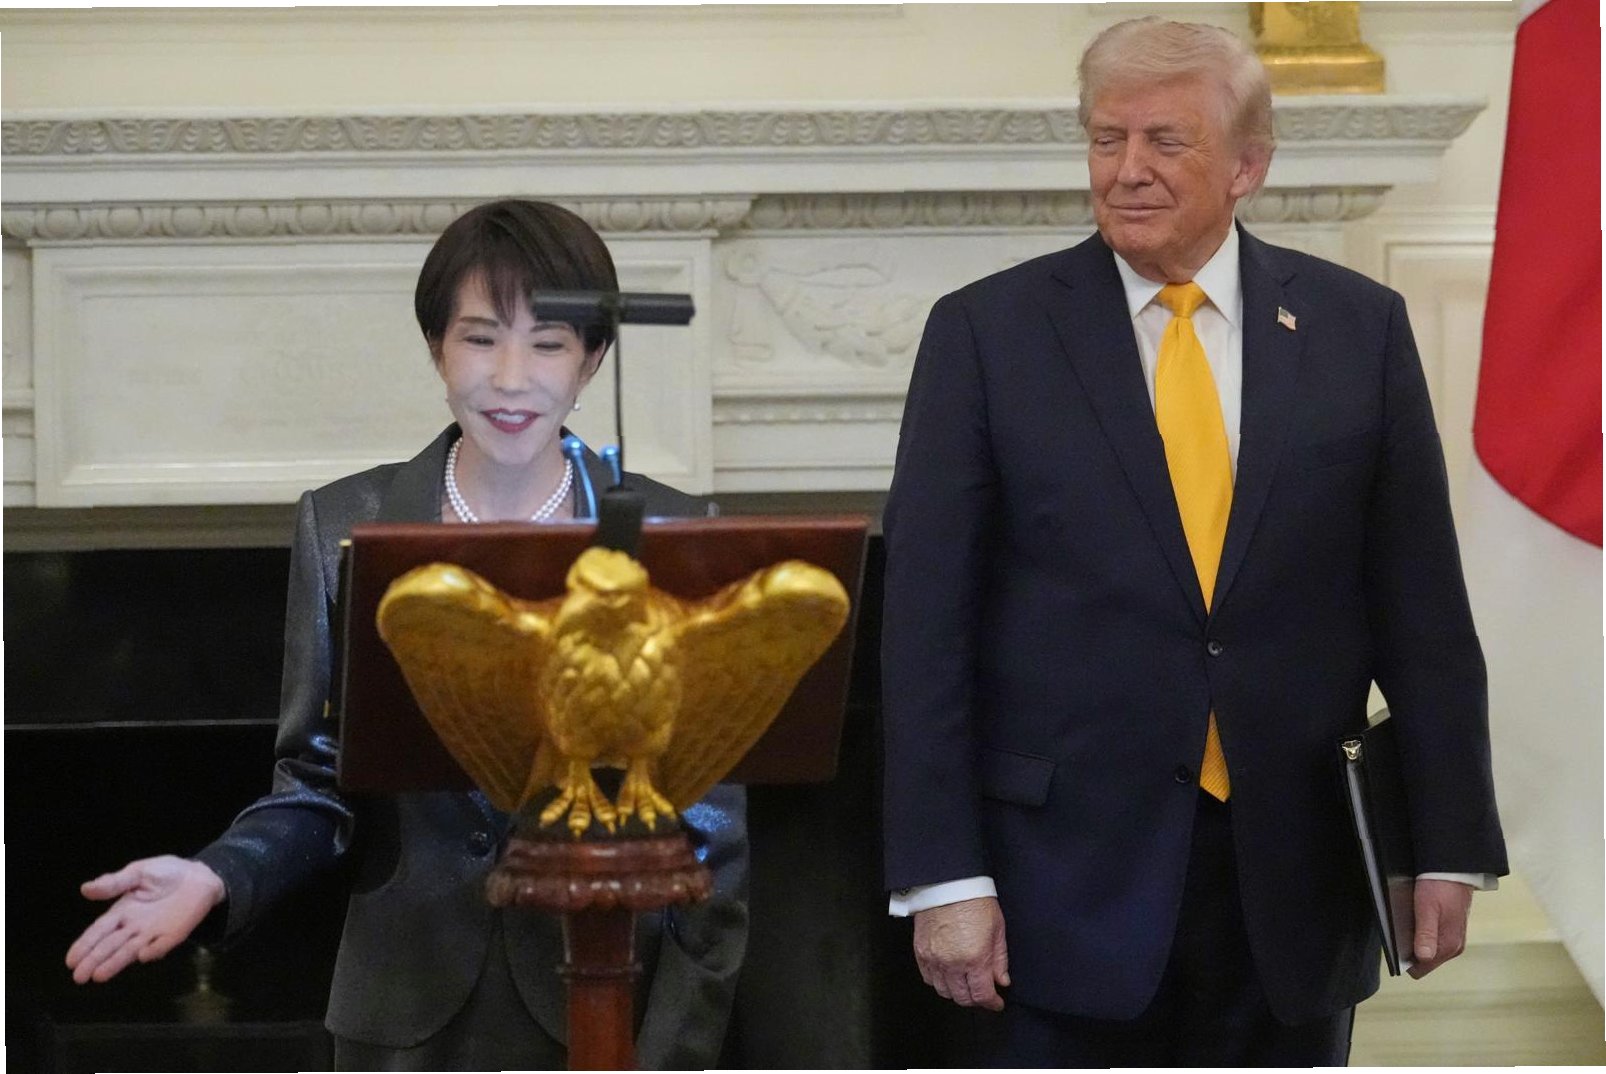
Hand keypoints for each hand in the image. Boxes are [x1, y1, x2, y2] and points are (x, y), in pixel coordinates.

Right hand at [66, 856, 225, 983]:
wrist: (199, 875)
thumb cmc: (166, 874)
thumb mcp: (138, 872)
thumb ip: (114, 882)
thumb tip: (85, 888)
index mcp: (122, 911)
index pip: (99, 931)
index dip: (85, 945)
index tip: (70, 960)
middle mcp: (134, 926)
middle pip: (110, 945)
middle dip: (94, 960)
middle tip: (79, 977)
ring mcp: (153, 933)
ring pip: (130, 951)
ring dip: (115, 963)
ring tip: (98, 976)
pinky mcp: (173, 935)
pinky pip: (161, 945)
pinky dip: (152, 951)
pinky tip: (141, 955)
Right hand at [912, 896, 1009, 1009]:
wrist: (948, 883)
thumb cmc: (975, 901)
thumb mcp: (997, 929)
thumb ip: (1000, 960)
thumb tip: (1001, 981)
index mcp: (975, 958)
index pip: (982, 995)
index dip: (991, 1003)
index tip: (996, 1003)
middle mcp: (953, 963)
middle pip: (962, 998)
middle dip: (975, 999)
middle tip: (982, 993)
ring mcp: (934, 959)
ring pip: (944, 991)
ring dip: (956, 992)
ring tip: (965, 984)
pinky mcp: (921, 952)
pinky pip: (928, 978)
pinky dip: (939, 982)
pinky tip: (947, 975)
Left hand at [1406, 877, 1473, 978]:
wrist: (1455, 870)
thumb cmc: (1440, 887)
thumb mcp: (1427, 908)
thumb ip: (1426, 934)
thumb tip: (1423, 958)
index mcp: (1448, 946)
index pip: (1421, 969)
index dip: (1405, 960)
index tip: (1395, 945)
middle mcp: (1454, 947)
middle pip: (1423, 961)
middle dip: (1410, 949)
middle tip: (1401, 929)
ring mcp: (1453, 939)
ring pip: (1427, 950)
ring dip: (1415, 940)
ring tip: (1409, 922)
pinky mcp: (1451, 930)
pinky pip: (1432, 940)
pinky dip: (1422, 933)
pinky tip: (1417, 919)